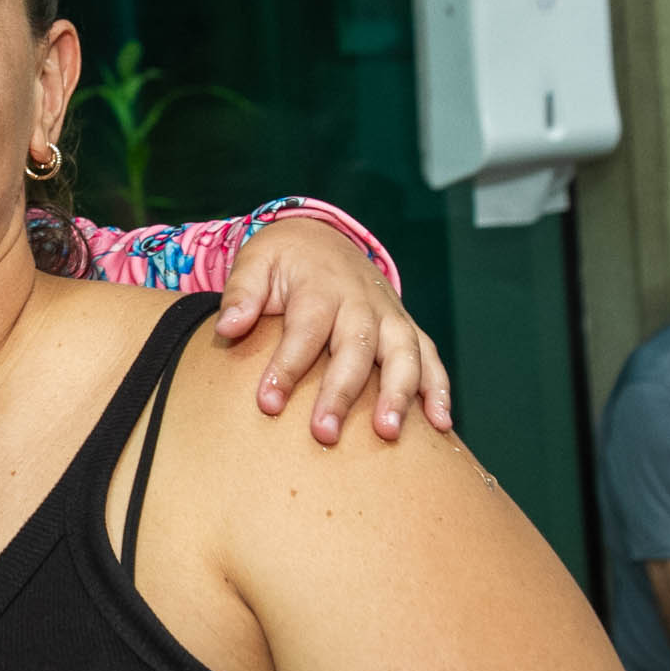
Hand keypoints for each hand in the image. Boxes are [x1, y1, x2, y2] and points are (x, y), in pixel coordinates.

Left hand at [215, 217, 452, 443]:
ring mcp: (389, 315)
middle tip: (325, 433)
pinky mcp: (406, 328)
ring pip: (402, 353)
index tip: (268, 403)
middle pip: (356, 348)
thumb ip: (241, 293)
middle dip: (342, 393)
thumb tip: (228, 327)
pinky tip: (441, 425)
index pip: (305, 331)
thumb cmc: (283, 259)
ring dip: (399, 394)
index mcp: (320, 288)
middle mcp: (361, 302)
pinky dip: (438, 388)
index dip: (287, 367)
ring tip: (387, 433)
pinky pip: (430, 357)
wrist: (322, 236)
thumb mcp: (254, 262)